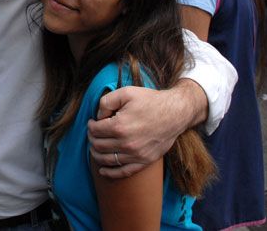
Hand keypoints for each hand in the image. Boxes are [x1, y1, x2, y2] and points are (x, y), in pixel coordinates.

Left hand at [87, 82, 203, 178]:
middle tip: (94, 132)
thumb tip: (98, 116)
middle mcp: (126, 143)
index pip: (95, 131)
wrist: (176, 113)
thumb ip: (106, 102)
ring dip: (96, 154)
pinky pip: (124, 172)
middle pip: (98, 145)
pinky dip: (110, 173)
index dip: (90, 125)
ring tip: (96, 146)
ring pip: (107, 160)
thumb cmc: (150, 101)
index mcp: (119, 126)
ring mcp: (136, 154)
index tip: (92, 122)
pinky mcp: (144, 161)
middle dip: (92, 138)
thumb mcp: (126, 92)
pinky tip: (102, 171)